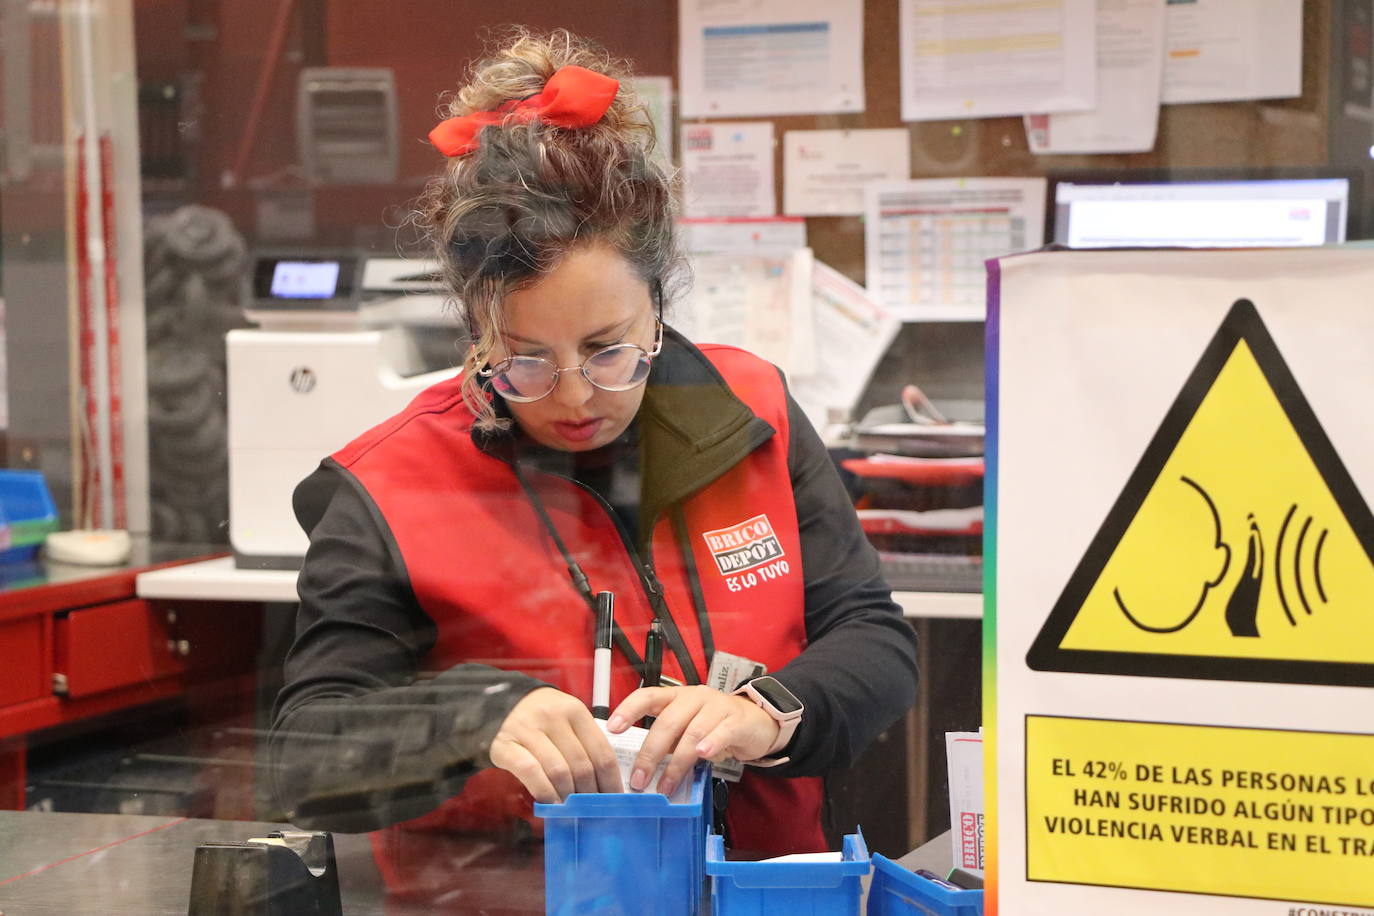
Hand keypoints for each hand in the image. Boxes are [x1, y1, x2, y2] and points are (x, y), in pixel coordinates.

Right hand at [489, 687, 622, 802]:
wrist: (500, 705)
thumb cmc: (542, 718)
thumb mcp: (568, 720)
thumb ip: (585, 744)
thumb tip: (606, 784)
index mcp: (575, 711)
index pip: (602, 752)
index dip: (611, 781)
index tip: (614, 800)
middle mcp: (553, 716)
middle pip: (582, 765)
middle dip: (590, 794)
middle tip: (591, 810)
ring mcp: (527, 729)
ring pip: (558, 771)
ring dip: (568, 797)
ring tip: (572, 810)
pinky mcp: (505, 745)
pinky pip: (530, 772)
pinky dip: (544, 792)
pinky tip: (551, 803)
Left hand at [606, 686, 779, 796]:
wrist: (758, 722)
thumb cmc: (716, 727)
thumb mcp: (688, 729)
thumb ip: (668, 743)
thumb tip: (640, 769)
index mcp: (676, 697)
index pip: (648, 696)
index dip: (628, 710)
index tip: (612, 728)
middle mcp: (694, 697)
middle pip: (668, 722)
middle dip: (650, 753)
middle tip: (639, 780)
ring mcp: (717, 706)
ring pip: (692, 732)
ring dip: (676, 763)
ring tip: (666, 786)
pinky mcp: (737, 720)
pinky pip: (722, 731)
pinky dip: (711, 744)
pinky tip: (702, 755)